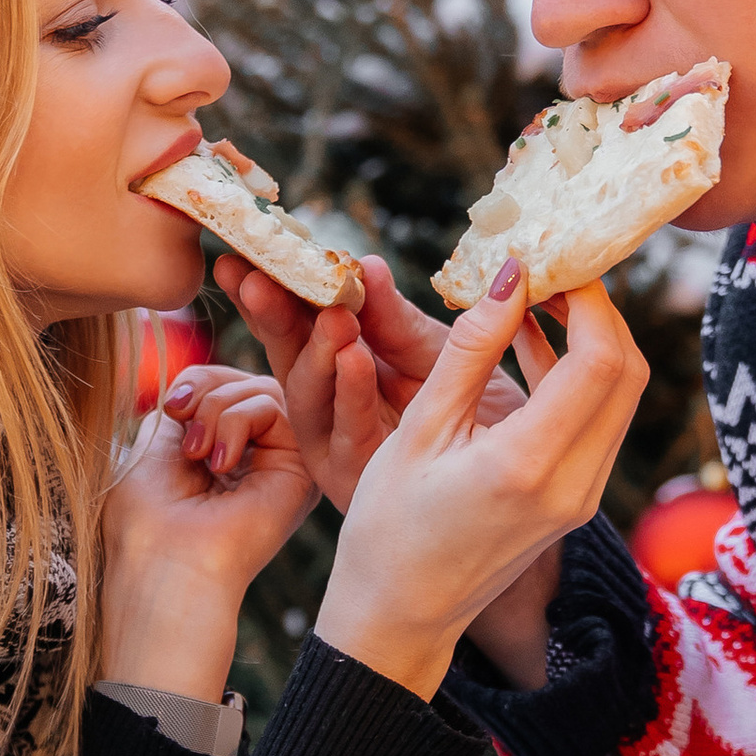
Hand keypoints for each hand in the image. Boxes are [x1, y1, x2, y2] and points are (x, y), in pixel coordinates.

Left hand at [101, 368, 316, 701]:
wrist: (163, 567)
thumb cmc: (145, 521)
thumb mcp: (155, 443)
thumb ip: (189, 405)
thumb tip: (205, 379)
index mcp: (222, 454)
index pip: (223, 385)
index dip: (196, 383)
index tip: (171, 409)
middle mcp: (257, 459)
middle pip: (244, 379)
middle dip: (206, 389)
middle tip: (184, 435)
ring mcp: (280, 464)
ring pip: (261, 388)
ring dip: (217, 410)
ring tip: (200, 458)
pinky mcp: (300, 471)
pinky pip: (275, 406)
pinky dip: (237, 421)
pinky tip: (221, 465)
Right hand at [216, 253, 529, 510]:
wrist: (510, 504)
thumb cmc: (480, 424)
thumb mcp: (435, 360)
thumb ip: (396, 322)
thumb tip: (367, 266)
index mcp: (338, 368)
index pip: (298, 318)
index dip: (273, 284)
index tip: (245, 251)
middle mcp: (325, 408)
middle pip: (290, 351)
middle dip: (270, 310)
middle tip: (253, 271)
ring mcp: (335, 447)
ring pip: (311, 394)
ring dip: (314, 349)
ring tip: (324, 311)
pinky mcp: (355, 481)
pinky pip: (351, 434)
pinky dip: (352, 393)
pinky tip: (354, 357)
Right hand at [313, 265, 646, 699]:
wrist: (401, 615)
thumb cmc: (390, 527)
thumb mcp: (420, 429)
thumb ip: (471, 349)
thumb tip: (511, 276)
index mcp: (529, 465)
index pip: (600, 359)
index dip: (587, 297)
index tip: (549, 260)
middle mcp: (574, 485)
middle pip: (627, 372)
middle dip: (598, 311)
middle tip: (549, 272)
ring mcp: (583, 498)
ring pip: (620, 396)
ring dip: (589, 340)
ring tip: (534, 298)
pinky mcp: (577, 501)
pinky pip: (599, 422)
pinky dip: (577, 376)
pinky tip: (530, 343)